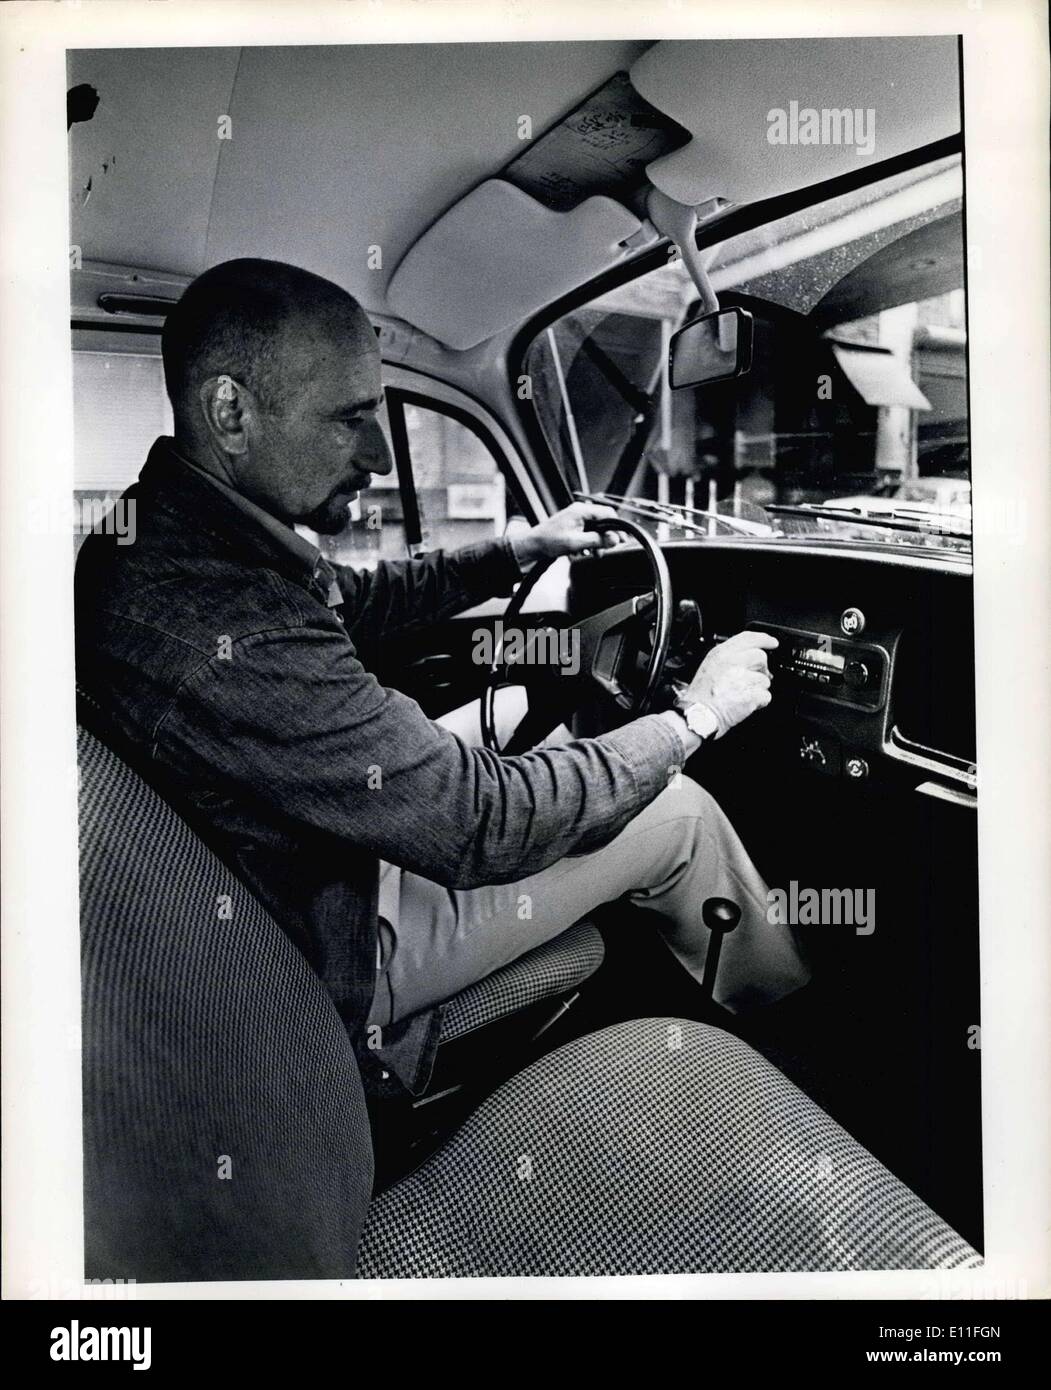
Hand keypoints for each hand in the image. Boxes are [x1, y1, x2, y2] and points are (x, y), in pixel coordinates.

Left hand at [510, 502, 625, 566]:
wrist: (531, 546)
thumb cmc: (548, 541)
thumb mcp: (576, 543)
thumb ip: (597, 540)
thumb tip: (614, 539)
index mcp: (581, 510)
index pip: (608, 513)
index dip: (617, 527)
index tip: (621, 539)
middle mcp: (580, 512)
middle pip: (603, 522)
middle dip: (606, 537)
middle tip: (607, 550)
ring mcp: (576, 519)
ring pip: (595, 529)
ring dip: (597, 543)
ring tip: (595, 554)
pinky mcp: (572, 527)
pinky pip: (587, 534)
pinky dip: (588, 544)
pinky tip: (583, 553)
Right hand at [678, 629, 778, 737]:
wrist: (697, 716)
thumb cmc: (701, 696)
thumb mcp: (709, 666)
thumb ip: (729, 657)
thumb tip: (750, 656)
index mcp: (721, 654)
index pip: (748, 638)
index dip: (764, 639)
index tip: (772, 642)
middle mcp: (732, 662)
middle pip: (760, 657)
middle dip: (761, 669)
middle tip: (752, 679)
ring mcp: (742, 678)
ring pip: (765, 679)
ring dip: (758, 688)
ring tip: (742, 695)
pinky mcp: (751, 694)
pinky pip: (766, 695)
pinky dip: (759, 702)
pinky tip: (745, 703)